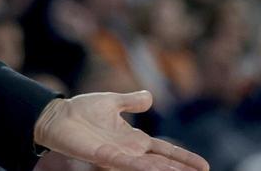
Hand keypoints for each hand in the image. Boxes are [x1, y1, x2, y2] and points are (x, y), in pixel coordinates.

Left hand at [33, 91, 207, 170]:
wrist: (56, 115)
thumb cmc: (80, 110)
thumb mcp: (111, 101)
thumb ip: (131, 101)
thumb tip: (150, 96)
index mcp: (134, 138)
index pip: (165, 149)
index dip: (183, 157)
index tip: (204, 166)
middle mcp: (129, 150)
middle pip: (162, 162)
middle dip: (181, 169)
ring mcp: (117, 155)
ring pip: (148, 166)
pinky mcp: (103, 156)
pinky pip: (126, 164)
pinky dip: (141, 167)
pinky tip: (154, 169)